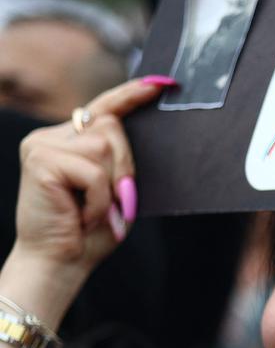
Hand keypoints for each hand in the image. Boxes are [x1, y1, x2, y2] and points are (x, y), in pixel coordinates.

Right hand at [14, 78, 170, 274]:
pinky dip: (99, 199)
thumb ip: (120, 160)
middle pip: (111, 126)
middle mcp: (51, 136)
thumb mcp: (115, 190)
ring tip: (95, 211)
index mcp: (70, 140)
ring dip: (111, 186)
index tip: (162, 83)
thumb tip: (139, 131)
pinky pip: (93, 171)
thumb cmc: (90, 231)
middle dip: (124, 166)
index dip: (132, 94)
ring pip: (105, 146)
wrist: (59, 263)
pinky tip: (84, 216)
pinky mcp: (39, 160)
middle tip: (114, 203)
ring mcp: (41, 144)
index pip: (104, 108)